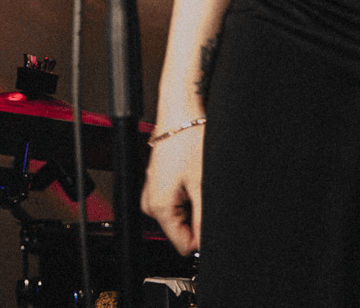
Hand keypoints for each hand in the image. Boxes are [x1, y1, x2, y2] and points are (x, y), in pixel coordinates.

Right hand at [140, 124, 204, 253]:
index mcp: (158, 206)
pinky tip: (190, 178)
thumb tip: (205, 243)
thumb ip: (203, 220)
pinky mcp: (157, 184)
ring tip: (196, 183)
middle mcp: (150, 202)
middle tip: (202, 194)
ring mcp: (152, 192)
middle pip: (180, 230)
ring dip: (192, 206)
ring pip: (179, 216)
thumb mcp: (202, 186)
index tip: (209, 219)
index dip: (202, 237)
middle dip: (197, 218)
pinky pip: (174, 203)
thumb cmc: (187, 141)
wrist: (179, 116)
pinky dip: (187, 196)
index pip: (183, 244)